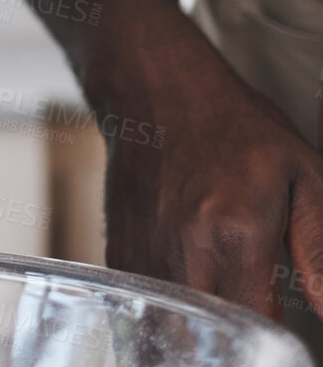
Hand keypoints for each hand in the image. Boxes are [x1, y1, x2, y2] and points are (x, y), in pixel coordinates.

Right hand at [103, 44, 322, 322]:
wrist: (154, 89)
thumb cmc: (235, 127)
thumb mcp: (303, 174)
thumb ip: (318, 246)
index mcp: (235, 237)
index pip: (262, 324)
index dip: (276, 332)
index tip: (281, 316)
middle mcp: (184, 252)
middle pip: (214, 332)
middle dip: (237, 331)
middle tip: (251, 303)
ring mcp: (145, 253)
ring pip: (177, 323)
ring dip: (202, 319)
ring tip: (218, 287)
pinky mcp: (118, 250)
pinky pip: (148, 303)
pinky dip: (171, 303)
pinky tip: (188, 274)